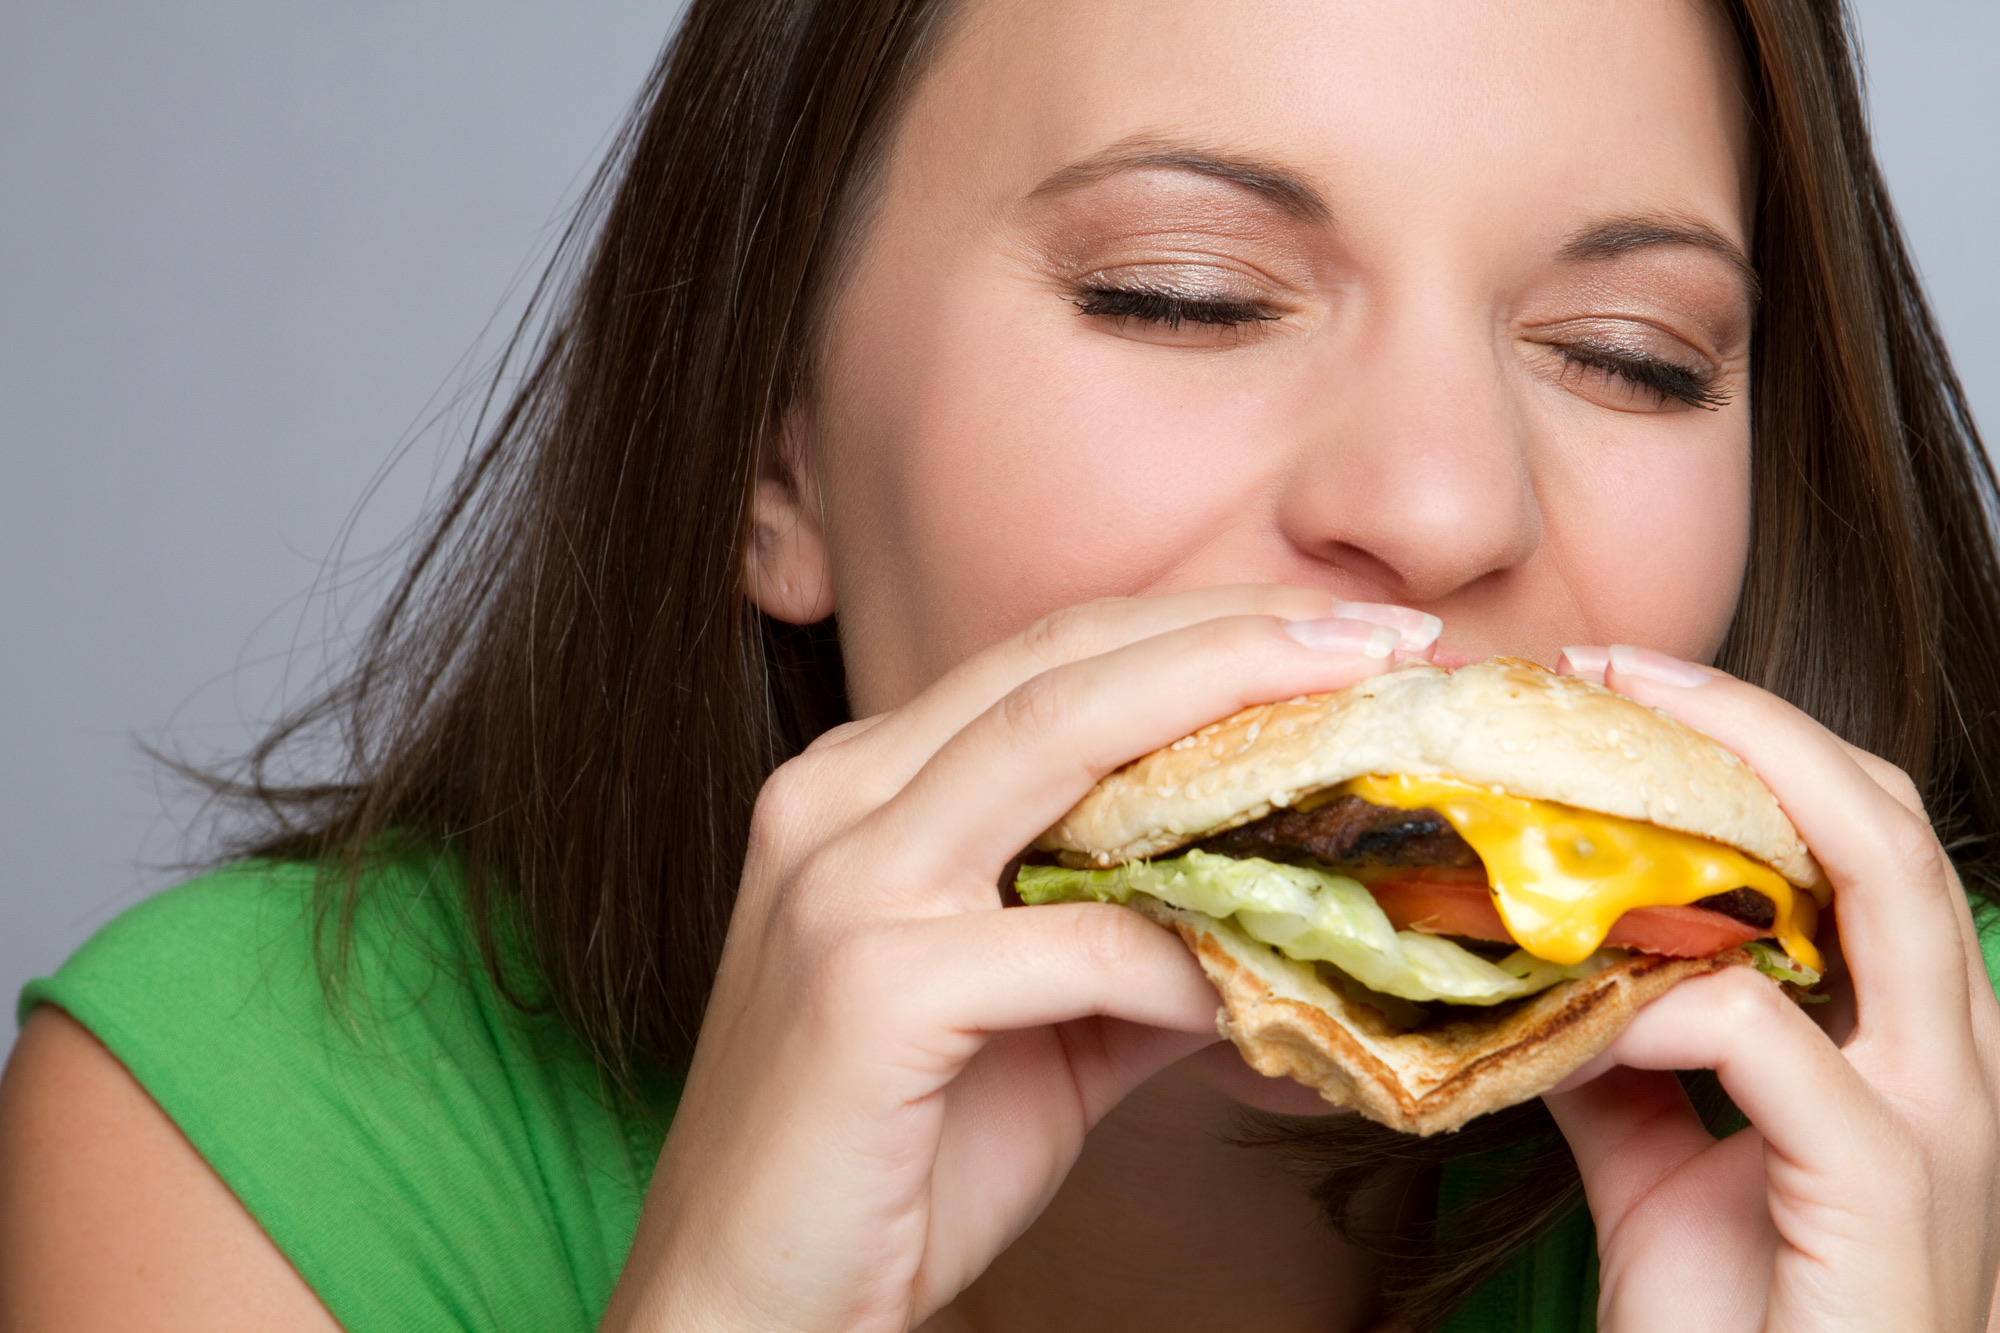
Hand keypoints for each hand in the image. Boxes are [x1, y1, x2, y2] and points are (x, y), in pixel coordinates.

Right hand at [599, 587, 1430, 1332]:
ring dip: (1228, 721)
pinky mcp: (866, 984)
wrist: (745, 1304)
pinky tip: (1258, 985)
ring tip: (1360, 730)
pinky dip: (1179, 955)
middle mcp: (834, 798)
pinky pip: (1069, 941)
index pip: (1047, 660)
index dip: (1198, 628)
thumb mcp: (1036, 1031)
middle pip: (1060, 665)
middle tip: (1387, 637)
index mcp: (861, 786)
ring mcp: (840, 882)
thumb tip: (1289, 908)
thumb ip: (1138, 947)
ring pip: (1059, 742)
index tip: (1340, 631)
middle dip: (1235, 636)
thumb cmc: (888, 1162)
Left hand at [1545, 646, 1999, 1331]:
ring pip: (1882, 890)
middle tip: (1602, 669)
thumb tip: (1537, 966)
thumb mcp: (1661, 1161)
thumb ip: (1622, 1056)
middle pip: (1886, 822)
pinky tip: (1580, 1006)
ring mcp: (1939, 1124)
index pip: (1861, 833)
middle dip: (1750, 723)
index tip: (1612, 685)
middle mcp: (1953, 1061)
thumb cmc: (1739, 1326)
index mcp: (1909, 1039)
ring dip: (1730, 804)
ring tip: (1592, 764)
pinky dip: (1667, 1001)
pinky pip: (1773, 1042)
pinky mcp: (1885, 1190)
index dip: (1752, 742)